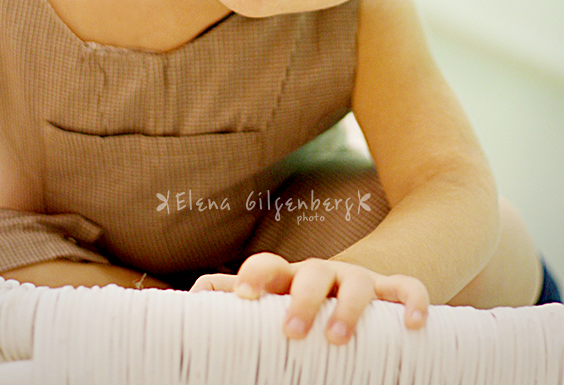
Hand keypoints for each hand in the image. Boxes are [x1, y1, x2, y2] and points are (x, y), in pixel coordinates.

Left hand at [190, 252, 428, 343]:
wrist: (361, 278)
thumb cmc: (303, 297)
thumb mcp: (273, 296)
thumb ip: (234, 296)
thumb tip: (192, 296)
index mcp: (288, 277)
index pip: (268, 266)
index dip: (256, 276)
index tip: (245, 296)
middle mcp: (323, 273)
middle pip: (312, 273)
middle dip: (301, 300)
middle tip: (290, 332)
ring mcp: (359, 279)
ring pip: (356, 283)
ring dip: (347, 309)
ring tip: (338, 340)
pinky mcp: (390, 290)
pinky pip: (406, 289)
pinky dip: (413, 302)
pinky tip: (414, 325)